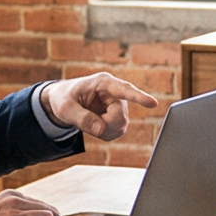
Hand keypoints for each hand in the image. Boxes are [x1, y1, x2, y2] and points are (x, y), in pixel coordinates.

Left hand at [43, 73, 159, 140]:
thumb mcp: (65, 108)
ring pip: (121, 125)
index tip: (152, 104)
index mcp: (103, 82)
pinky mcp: (118, 115)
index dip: (138, 97)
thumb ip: (82, 118)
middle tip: (86, 123)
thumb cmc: (63, 98)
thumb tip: (101, 129)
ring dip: (105, 130)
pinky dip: (106, 134)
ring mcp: (118, 104)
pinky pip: (118, 131)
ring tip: (89, 122)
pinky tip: (96, 126)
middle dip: (105, 125)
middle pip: (120, 116)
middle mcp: (114, 92)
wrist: (63, 100)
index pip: (124, 90)